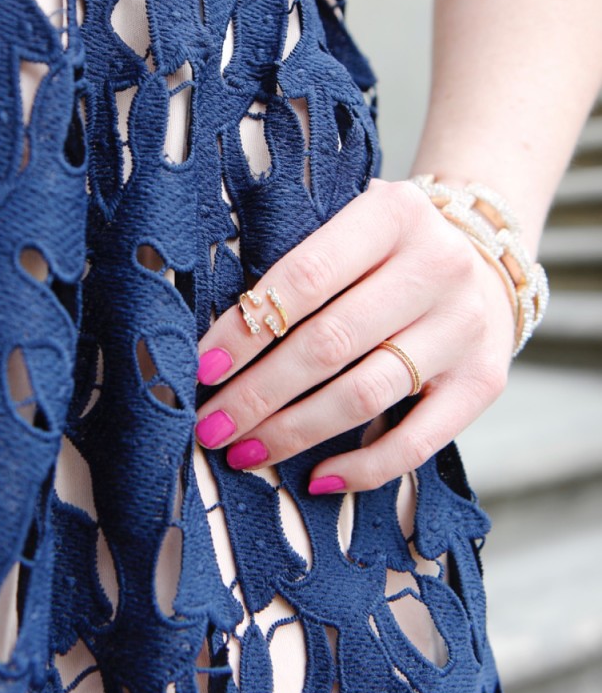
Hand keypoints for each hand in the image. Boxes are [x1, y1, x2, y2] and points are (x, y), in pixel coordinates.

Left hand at [194, 178, 514, 493]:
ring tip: (245, 451)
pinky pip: (417, 441)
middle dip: (258, 393)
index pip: (306, 276)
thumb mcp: (351, 227)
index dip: (247, 329)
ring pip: (365, 394)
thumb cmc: (390, 251)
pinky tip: (318, 478)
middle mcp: (437, 265)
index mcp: (393, 214)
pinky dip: (363, 468)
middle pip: (330, 343)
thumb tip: (217, 342)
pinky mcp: (482, 381)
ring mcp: (464, 327)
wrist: (487, 261)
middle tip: (212, 425)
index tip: (204, 368)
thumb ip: (298, 262)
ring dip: (295, 431)